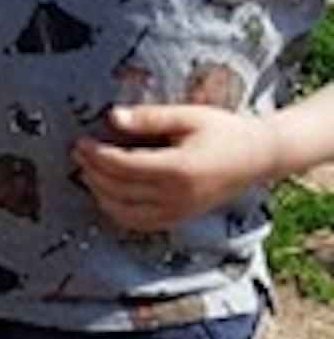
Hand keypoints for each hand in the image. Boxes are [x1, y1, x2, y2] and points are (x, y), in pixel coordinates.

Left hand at [73, 104, 281, 232]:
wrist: (258, 158)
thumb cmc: (224, 131)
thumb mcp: (189, 117)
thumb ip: (150, 118)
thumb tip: (112, 117)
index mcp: (178, 169)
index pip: (121, 166)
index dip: (96, 154)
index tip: (81, 141)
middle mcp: (174, 196)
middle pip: (115, 189)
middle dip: (91, 171)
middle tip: (79, 152)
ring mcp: (174, 213)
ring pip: (119, 210)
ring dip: (98, 191)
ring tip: (89, 170)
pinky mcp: (175, 220)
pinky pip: (133, 222)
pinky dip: (114, 208)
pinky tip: (106, 191)